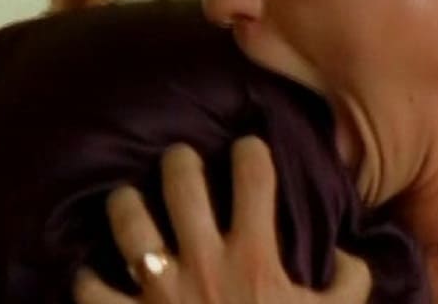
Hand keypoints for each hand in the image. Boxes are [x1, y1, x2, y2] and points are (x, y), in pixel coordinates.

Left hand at [73, 137, 370, 303]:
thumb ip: (350, 281)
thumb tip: (348, 252)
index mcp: (254, 256)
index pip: (253, 177)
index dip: (252, 152)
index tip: (249, 149)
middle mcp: (203, 261)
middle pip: (182, 184)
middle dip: (179, 161)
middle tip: (180, 159)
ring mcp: (160, 291)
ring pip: (129, 222)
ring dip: (126, 203)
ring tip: (128, 197)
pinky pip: (92, 289)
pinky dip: (87, 277)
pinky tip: (92, 270)